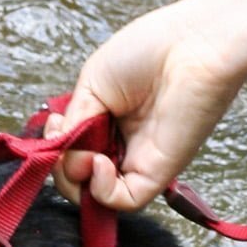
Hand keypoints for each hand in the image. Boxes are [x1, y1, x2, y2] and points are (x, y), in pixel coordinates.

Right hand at [46, 0, 246, 211]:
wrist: (192, 45)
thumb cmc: (149, 50)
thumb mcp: (92, 84)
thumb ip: (73, 124)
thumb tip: (63, 156)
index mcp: (107, 119)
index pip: (72, 151)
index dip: (56, 147)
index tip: (53, 124)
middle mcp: (123, 143)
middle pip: (81, 177)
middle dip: (62, 166)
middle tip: (63, 143)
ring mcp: (140, 160)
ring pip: (98, 195)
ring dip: (78, 180)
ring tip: (85, 153)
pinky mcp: (158, 173)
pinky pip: (125, 200)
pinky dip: (102, 191)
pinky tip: (99, 163)